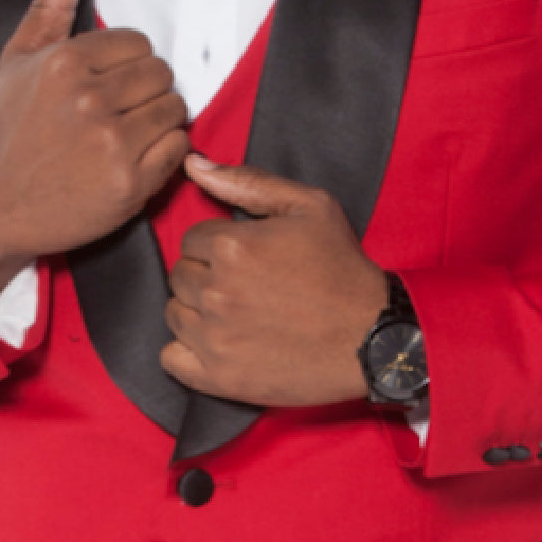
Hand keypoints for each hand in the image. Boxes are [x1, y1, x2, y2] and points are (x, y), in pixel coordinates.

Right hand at [0, 0, 188, 311]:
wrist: (3, 205)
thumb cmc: (17, 129)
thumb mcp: (21, 60)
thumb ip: (50, 2)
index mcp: (65, 63)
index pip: (140, 43)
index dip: (128, 65)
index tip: (108, 85)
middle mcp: (89, 100)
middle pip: (163, 74)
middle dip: (146, 92)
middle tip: (119, 113)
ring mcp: (112, 143)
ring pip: (177, 109)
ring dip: (160, 122)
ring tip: (127, 135)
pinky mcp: (131, 182)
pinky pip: (180, 147)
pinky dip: (165, 154)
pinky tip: (134, 159)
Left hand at [161, 156, 387, 406]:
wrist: (371, 334)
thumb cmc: (341, 266)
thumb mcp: (310, 206)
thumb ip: (249, 182)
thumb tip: (194, 164)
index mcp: (233, 246)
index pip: (192, 239)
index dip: (218, 246)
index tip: (247, 258)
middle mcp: (216, 291)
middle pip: (180, 275)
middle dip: (206, 275)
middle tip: (246, 285)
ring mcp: (214, 338)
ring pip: (174, 313)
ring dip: (196, 310)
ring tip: (236, 312)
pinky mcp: (218, 377)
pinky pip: (170, 358)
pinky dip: (186, 351)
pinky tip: (218, 342)